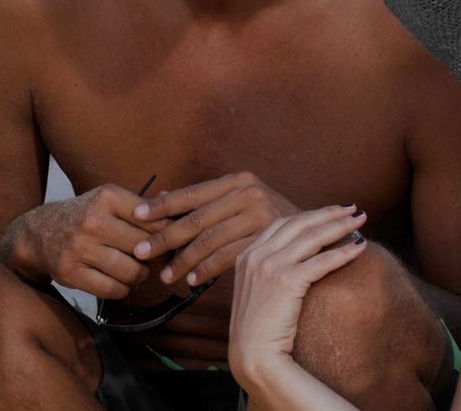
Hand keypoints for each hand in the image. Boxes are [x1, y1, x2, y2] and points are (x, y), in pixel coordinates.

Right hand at [15, 184, 166, 296]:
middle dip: (154, 256)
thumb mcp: (108, 200)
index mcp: (107, 197)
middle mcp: (92, 220)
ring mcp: (80, 248)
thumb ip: (143, 206)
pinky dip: (122, 288)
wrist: (39, 232)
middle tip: (153, 259)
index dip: (166, 233)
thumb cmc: (85, 215)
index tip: (168, 240)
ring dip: (139, 275)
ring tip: (136, 269)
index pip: (152, 218)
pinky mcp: (70, 272)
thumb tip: (178, 210)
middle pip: (144, 247)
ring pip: (131, 271)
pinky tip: (118, 279)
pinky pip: (113, 290)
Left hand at [131, 171, 298, 286]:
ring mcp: (260, 214)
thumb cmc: (272, 222)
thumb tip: (163, 197)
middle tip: (141, 252)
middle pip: (196, 219)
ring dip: (184, 261)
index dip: (162, 205)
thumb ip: (208, 203)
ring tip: (166, 275)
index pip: (191, 193)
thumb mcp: (241, 204)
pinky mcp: (267, 238)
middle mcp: (248, 192)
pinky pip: (226, 257)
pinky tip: (192, 280)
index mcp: (238, 180)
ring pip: (209, 241)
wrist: (323, 235)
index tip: (136, 215)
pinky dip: (206, 270)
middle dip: (164, 237)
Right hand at [228, 206, 366, 388]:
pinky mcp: (286, 281)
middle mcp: (256, 255)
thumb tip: (295, 262)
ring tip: (361, 220)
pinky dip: (342, 251)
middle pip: (298, 223)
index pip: (282, 223)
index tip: (331, 211)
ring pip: (311, 237)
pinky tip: (359, 247)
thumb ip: (267, 272)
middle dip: (329, 213)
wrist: (252, 356)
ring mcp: (269, 266)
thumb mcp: (256, 293)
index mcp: (246, 255)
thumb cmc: (258, 331)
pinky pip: (321, 261)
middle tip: (353, 208)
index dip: (310, 214)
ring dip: (340, 225)